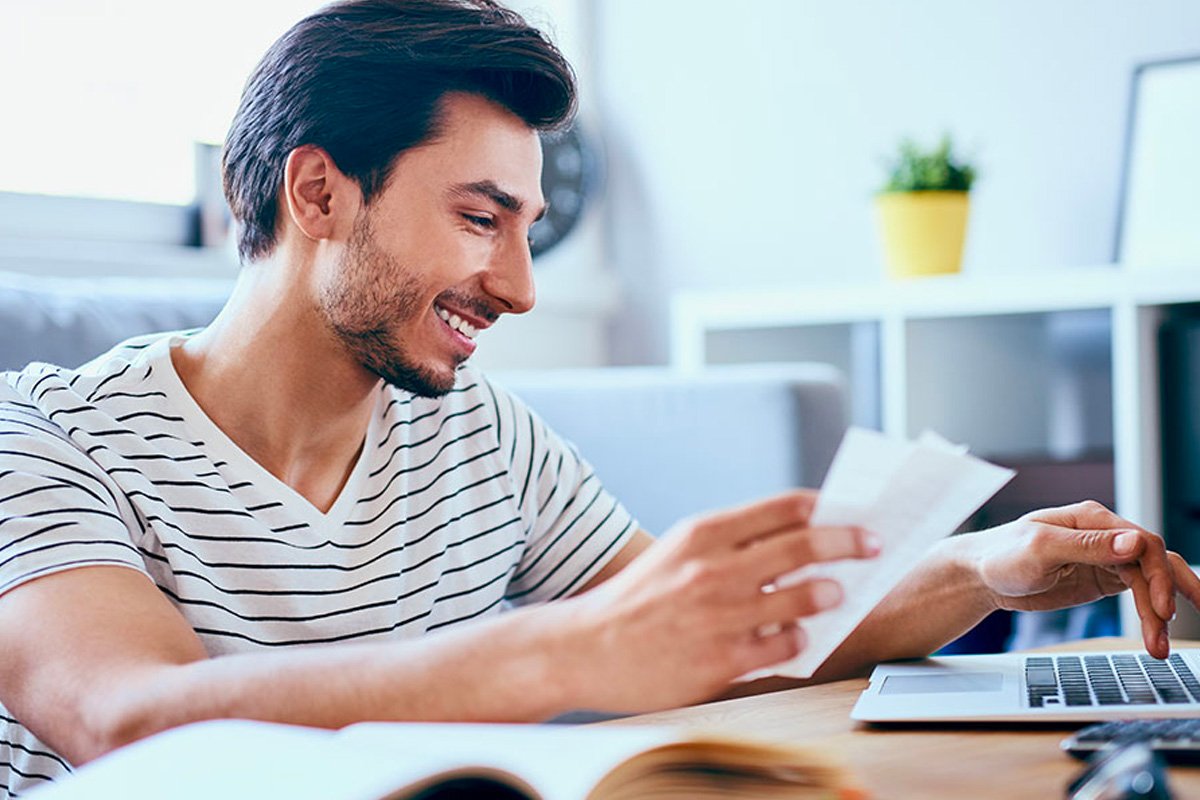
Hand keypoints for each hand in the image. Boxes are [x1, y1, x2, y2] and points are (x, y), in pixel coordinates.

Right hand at [561, 490, 878, 712]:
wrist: (586, 647)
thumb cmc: (640, 597)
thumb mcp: (678, 551)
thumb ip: (732, 542)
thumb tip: (798, 534)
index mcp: (703, 532)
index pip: (784, 507)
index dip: (827, 508)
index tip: (850, 513)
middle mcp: (713, 568)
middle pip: (804, 545)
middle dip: (849, 543)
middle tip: (872, 545)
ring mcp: (719, 615)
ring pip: (804, 596)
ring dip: (829, 592)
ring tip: (835, 594)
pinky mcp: (722, 660)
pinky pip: (785, 645)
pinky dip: (799, 638)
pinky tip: (796, 636)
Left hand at [966, 500, 1199, 657]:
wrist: (980, 576)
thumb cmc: (1001, 555)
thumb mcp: (1041, 548)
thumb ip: (1087, 545)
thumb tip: (1133, 542)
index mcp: (1091, 519)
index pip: (1143, 543)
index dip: (1157, 577)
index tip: (1159, 609)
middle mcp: (1104, 536)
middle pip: (1153, 562)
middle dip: (1167, 595)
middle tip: (1168, 627)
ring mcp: (1105, 558)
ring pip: (1149, 580)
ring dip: (1160, 612)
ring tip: (1160, 646)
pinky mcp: (1101, 579)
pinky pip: (1138, 592)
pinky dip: (1149, 614)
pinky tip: (1155, 634)